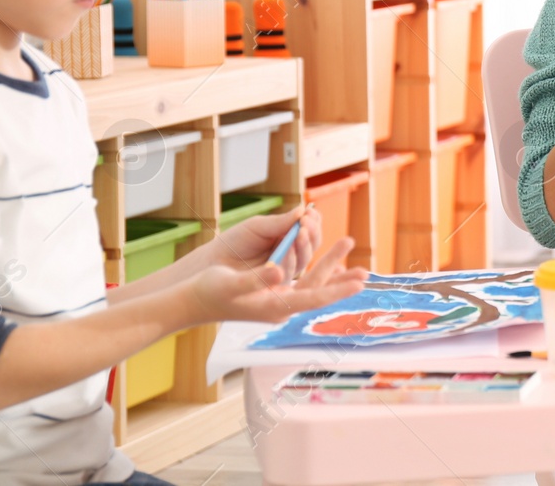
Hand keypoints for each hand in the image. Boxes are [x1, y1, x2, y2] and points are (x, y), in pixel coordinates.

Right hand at [182, 236, 365, 325]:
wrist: (189, 301)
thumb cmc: (207, 291)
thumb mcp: (231, 282)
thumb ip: (255, 278)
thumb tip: (277, 270)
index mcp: (274, 307)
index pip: (313, 298)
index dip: (337, 290)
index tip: (358, 283)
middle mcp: (280, 307)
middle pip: (318, 291)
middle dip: (341, 280)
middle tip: (366, 272)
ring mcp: (277, 301)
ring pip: (312, 283)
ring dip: (330, 266)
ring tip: (348, 248)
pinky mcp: (272, 293)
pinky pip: (302, 281)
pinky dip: (317, 270)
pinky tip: (330, 262)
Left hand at [207, 205, 320, 279]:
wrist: (215, 263)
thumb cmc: (235, 242)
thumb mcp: (258, 227)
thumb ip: (280, 222)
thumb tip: (303, 209)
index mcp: (288, 235)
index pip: (309, 228)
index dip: (313, 221)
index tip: (310, 212)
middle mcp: (291, 252)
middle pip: (313, 244)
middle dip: (312, 232)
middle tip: (305, 223)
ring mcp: (286, 268)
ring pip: (306, 258)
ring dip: (305, 244)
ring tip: (300, 232)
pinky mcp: (278, 284)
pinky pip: (291, 272)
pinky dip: (293, 259)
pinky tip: (290, 248)